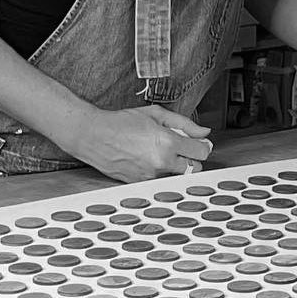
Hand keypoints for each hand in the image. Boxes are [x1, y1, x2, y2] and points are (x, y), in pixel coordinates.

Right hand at [66, 105, 212, 183]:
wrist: (93, 136)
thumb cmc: (121, 122)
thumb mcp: (156, 114)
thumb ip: (185, 124)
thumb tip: (204, 132)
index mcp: (167, 143)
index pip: (201, 152)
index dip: (203, 146)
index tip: (199, 142)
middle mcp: (160, 162)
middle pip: (194, 169)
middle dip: (191, 158)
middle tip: (182, 148)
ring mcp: (150, 176)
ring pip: (176, 175)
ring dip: (175, 165)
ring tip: (159, 151)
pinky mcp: (140, 183)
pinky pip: (159, 180)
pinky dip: (159, 171)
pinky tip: (148, 158)